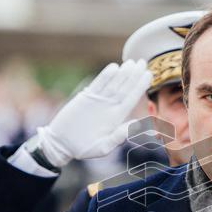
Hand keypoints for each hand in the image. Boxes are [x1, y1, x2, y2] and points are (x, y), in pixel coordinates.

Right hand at [35, 59, 150, 166]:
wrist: (62, 144)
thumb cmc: (84, 149)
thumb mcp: (103, 147)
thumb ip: (118, 136)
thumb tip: (136, 125)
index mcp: (117, 117)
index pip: (132, 98)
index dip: (140, 86)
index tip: (149, 75)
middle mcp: (109, 107)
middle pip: (125, 88)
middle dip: (134, 75)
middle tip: (143, 62)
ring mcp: (98, 101)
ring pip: (113, 83)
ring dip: (122, 73)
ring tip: (131, 62)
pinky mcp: (86, 97)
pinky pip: (98, 84)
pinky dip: (105, 76)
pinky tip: (114, 67)